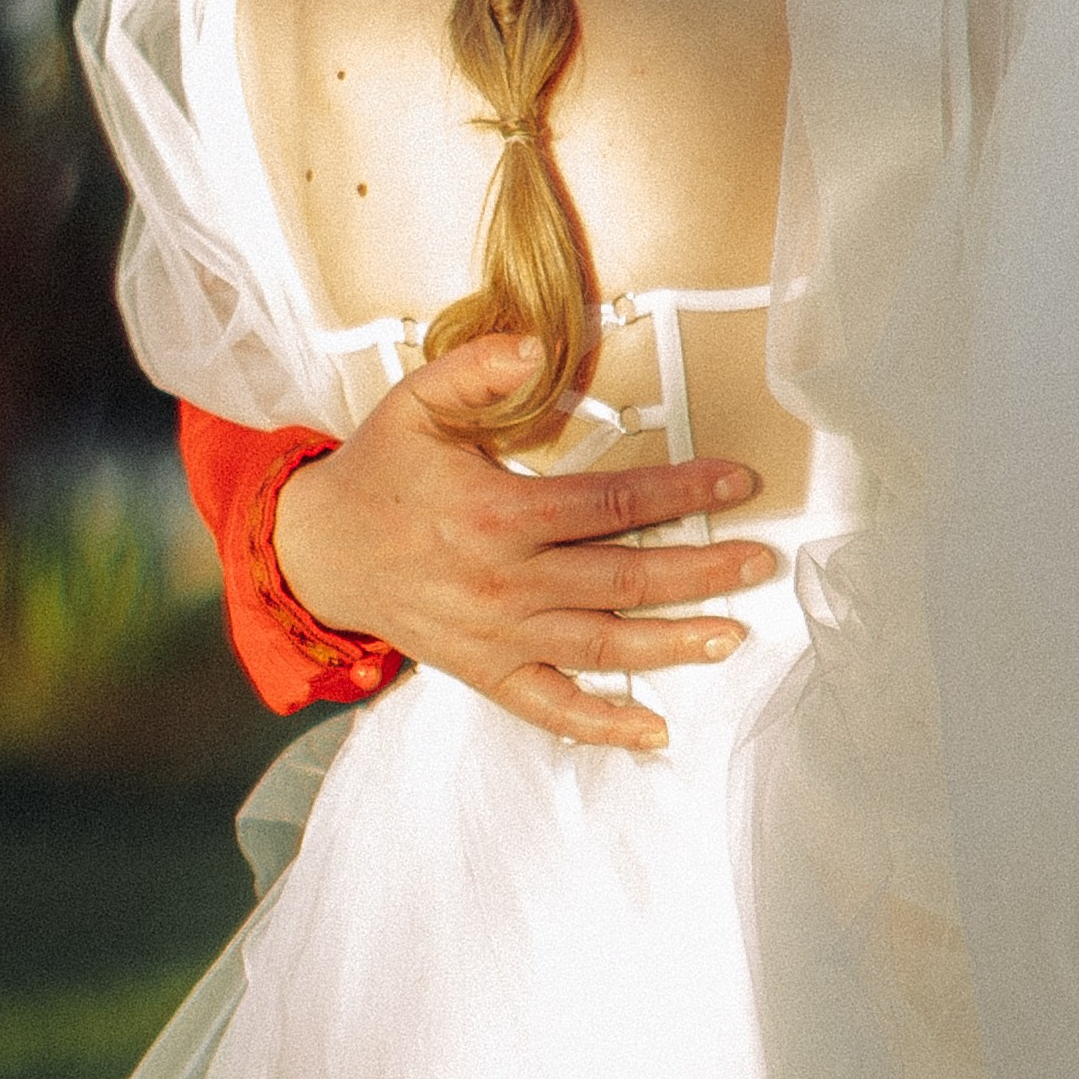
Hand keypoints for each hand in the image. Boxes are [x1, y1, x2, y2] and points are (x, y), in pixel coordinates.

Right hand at [273, 332, 772, 748]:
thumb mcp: (417, 402)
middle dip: (699, 572)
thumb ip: (477, 369)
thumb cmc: (381, 471)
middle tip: (759, 561)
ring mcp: (497, 637)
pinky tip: (655, 730)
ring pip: (600, 647)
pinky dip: (602, 725)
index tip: (737, 481)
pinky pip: (550, 709)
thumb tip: (536, 349)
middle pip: (621, 580)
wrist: (319, 552)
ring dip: (672, 644)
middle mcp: (504, 583)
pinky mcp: (484, 673)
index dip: (680, 491)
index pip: (609, 504)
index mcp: (496, 515)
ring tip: (733, 633)